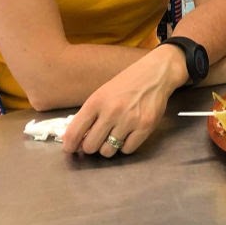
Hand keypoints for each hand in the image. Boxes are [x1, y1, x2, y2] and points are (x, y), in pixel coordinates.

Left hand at [60, 50, 175, 157]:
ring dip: (109, 147)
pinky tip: (128, 134)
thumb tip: (75, 140)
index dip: (69, 145)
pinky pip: (127, 150)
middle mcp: (111, 111)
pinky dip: (126, 146)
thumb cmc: (127, 83)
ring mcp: (129, 120)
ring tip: (114, 136)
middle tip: (97, 140)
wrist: (155, 73)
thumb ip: (89, 115)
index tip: (71, 148)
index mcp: (96, 101)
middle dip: (91, 146)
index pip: (74, 133)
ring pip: (108, 151)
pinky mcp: (145, 126)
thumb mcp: (103, 93)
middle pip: (90, 146)